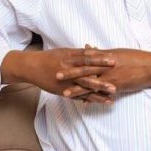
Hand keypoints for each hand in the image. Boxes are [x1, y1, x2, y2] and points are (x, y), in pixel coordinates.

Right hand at [1, 47, 115, 103]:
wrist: (31, 67)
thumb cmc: (48, 58)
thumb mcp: (63, 52)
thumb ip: (78, 52)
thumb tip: (93, 49)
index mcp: (69, 57)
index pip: (87, 57)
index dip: (101, 58)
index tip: (114, 59)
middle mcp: (68, 69)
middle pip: (88, 71)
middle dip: (104, 74)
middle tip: (119, 75)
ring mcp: (66, 81)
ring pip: (85, 85)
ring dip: (100, 89)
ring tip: (113, 92)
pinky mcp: (63, 90)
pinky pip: (79, 95)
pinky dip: (90, 98)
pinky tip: (101, 101)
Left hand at [57, 48, 150, 93]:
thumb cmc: (135, 57)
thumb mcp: (116, 52)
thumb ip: (100, 52)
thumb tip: (87, 47)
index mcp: (104, 56)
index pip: (85, 58)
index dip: (72, 60)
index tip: (59, 60)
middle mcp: (106, 66)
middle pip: (84, 70)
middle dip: (70, 74)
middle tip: (56, 76)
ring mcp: (111, 77)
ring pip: (91, 84)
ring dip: (78, 89)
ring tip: (65, 94)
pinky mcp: (117, 86)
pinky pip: (102, 93)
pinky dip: (93, 98)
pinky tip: (84, 103)